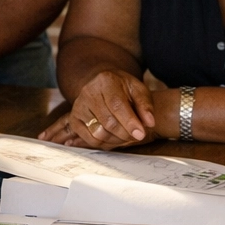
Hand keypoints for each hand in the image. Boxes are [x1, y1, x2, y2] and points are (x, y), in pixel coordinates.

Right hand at [38, 69, 155, 149]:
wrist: (103, 86)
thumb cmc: (123, 89)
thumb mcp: (138, 90)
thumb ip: (145, 105)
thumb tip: (150, 123)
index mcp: (106, 80)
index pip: (117, 104)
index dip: (129, 122)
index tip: (141, 134)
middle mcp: (88, 92)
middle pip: (108, 122)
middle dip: (125, 134)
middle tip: (137, 137)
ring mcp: (79, 106)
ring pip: (98, 133)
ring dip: (116, 140)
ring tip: (127, 137)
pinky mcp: (74, 119)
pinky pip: (90, 139)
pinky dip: (105, 144)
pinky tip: (114, 139)